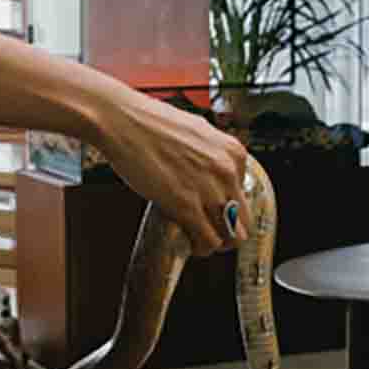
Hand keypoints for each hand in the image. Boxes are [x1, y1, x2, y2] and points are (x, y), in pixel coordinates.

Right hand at [88, 85, 249, 256]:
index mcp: (233, 152)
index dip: (228, 207)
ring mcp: (209, 190)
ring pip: (229, 236)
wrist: (123, 121)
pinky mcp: (186, 206)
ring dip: (215, 243)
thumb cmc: (150, 123)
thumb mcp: (196, 132)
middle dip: (229, 231)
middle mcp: (227, 172)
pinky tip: (191, 244)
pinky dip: (201, 248)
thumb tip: (208, 172)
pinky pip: (207, 241)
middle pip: (243, 220)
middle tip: (213, 233)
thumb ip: (209, 154)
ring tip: (200, 240)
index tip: (215, 211)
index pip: (245, 194)